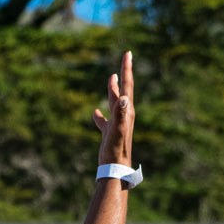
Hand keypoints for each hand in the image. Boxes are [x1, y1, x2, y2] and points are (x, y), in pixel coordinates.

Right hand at [91, 51, 134, 166]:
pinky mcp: (110, 133)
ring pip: (115, 101)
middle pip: (125, 89)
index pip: (128, 85)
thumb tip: (125, 97)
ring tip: (112, 77)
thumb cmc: (116, 150)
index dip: (127, 69)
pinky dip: (100, 114)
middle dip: (125, 73)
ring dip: (114, 89)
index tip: (128, 53)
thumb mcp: (118, 130)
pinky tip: (95, 112)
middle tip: (126, 57)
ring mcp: (117, 123)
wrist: (115, 169)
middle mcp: (124, 115)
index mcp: (127, 110)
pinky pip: (104, 120)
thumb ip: (121, 114)